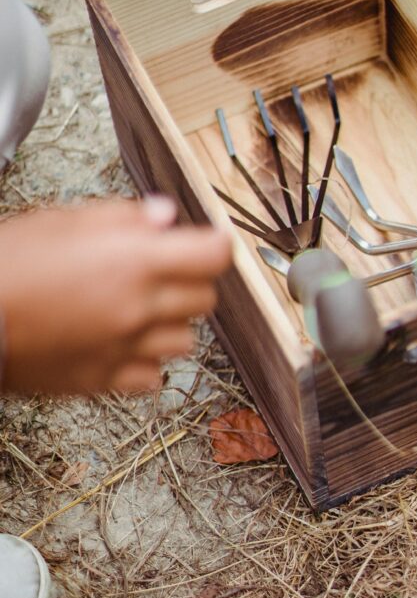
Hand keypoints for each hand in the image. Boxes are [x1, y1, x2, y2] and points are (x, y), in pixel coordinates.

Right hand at [0, 197, 231, 393]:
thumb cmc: (8, 262)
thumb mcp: (62, 220)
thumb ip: (123, 218)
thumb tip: (166, 217)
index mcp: (134, 262)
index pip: (215, 256)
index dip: (215, 244)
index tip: (208, 241)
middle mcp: (139, 308)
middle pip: (206, 298)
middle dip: (192, 280)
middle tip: (166, 270)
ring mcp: (124, 349)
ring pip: (186, 340)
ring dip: (172, 322)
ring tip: (141, 308)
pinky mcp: (103, 381)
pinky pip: (151, 376)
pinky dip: (147, 361)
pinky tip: (123, 342)